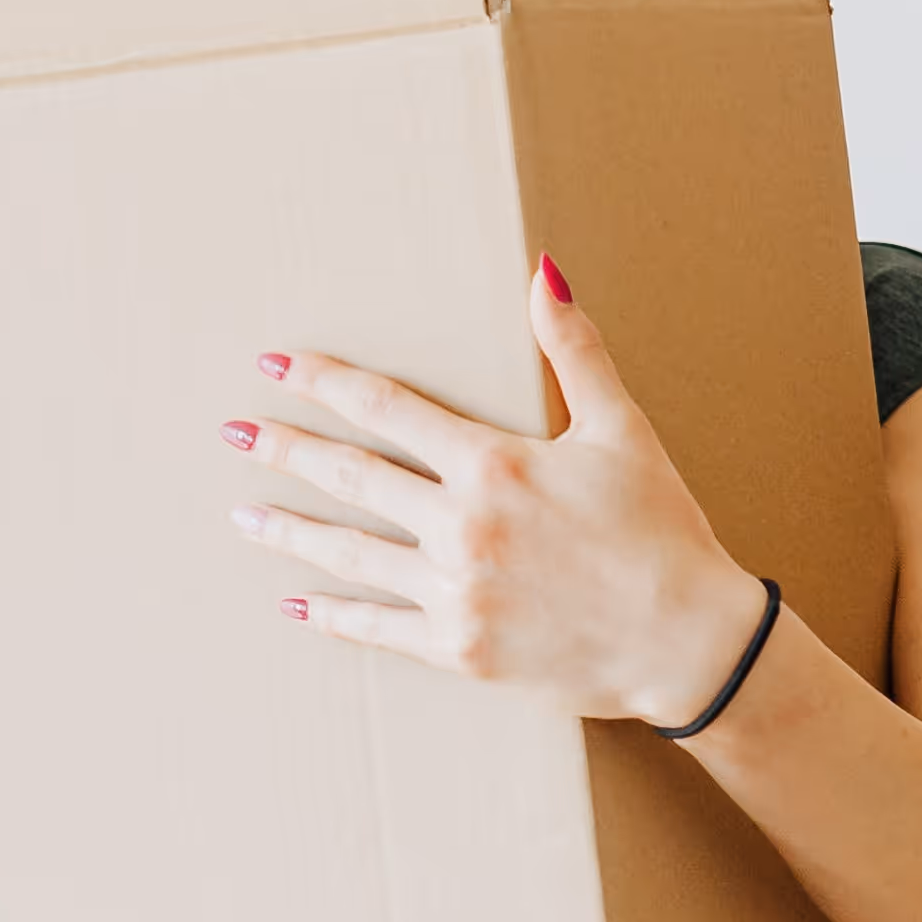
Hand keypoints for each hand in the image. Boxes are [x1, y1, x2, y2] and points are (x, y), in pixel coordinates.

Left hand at [231, 257, 773, 724]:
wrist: (687, 641)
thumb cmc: (661, 531)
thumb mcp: (622, 430)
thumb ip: (574, 350)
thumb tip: (543, 271)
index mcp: (494, 464)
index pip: (388, 409)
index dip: (327, 383)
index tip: (277, 366)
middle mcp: (462, 526)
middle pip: (352, 476)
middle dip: (286, 449)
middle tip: (234, 432)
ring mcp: (455, 592)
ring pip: (351, 554)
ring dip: (290, 531)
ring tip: (242, 514)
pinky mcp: (459, 649)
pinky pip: (378, 627)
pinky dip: (333, 616)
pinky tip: (296, 606)